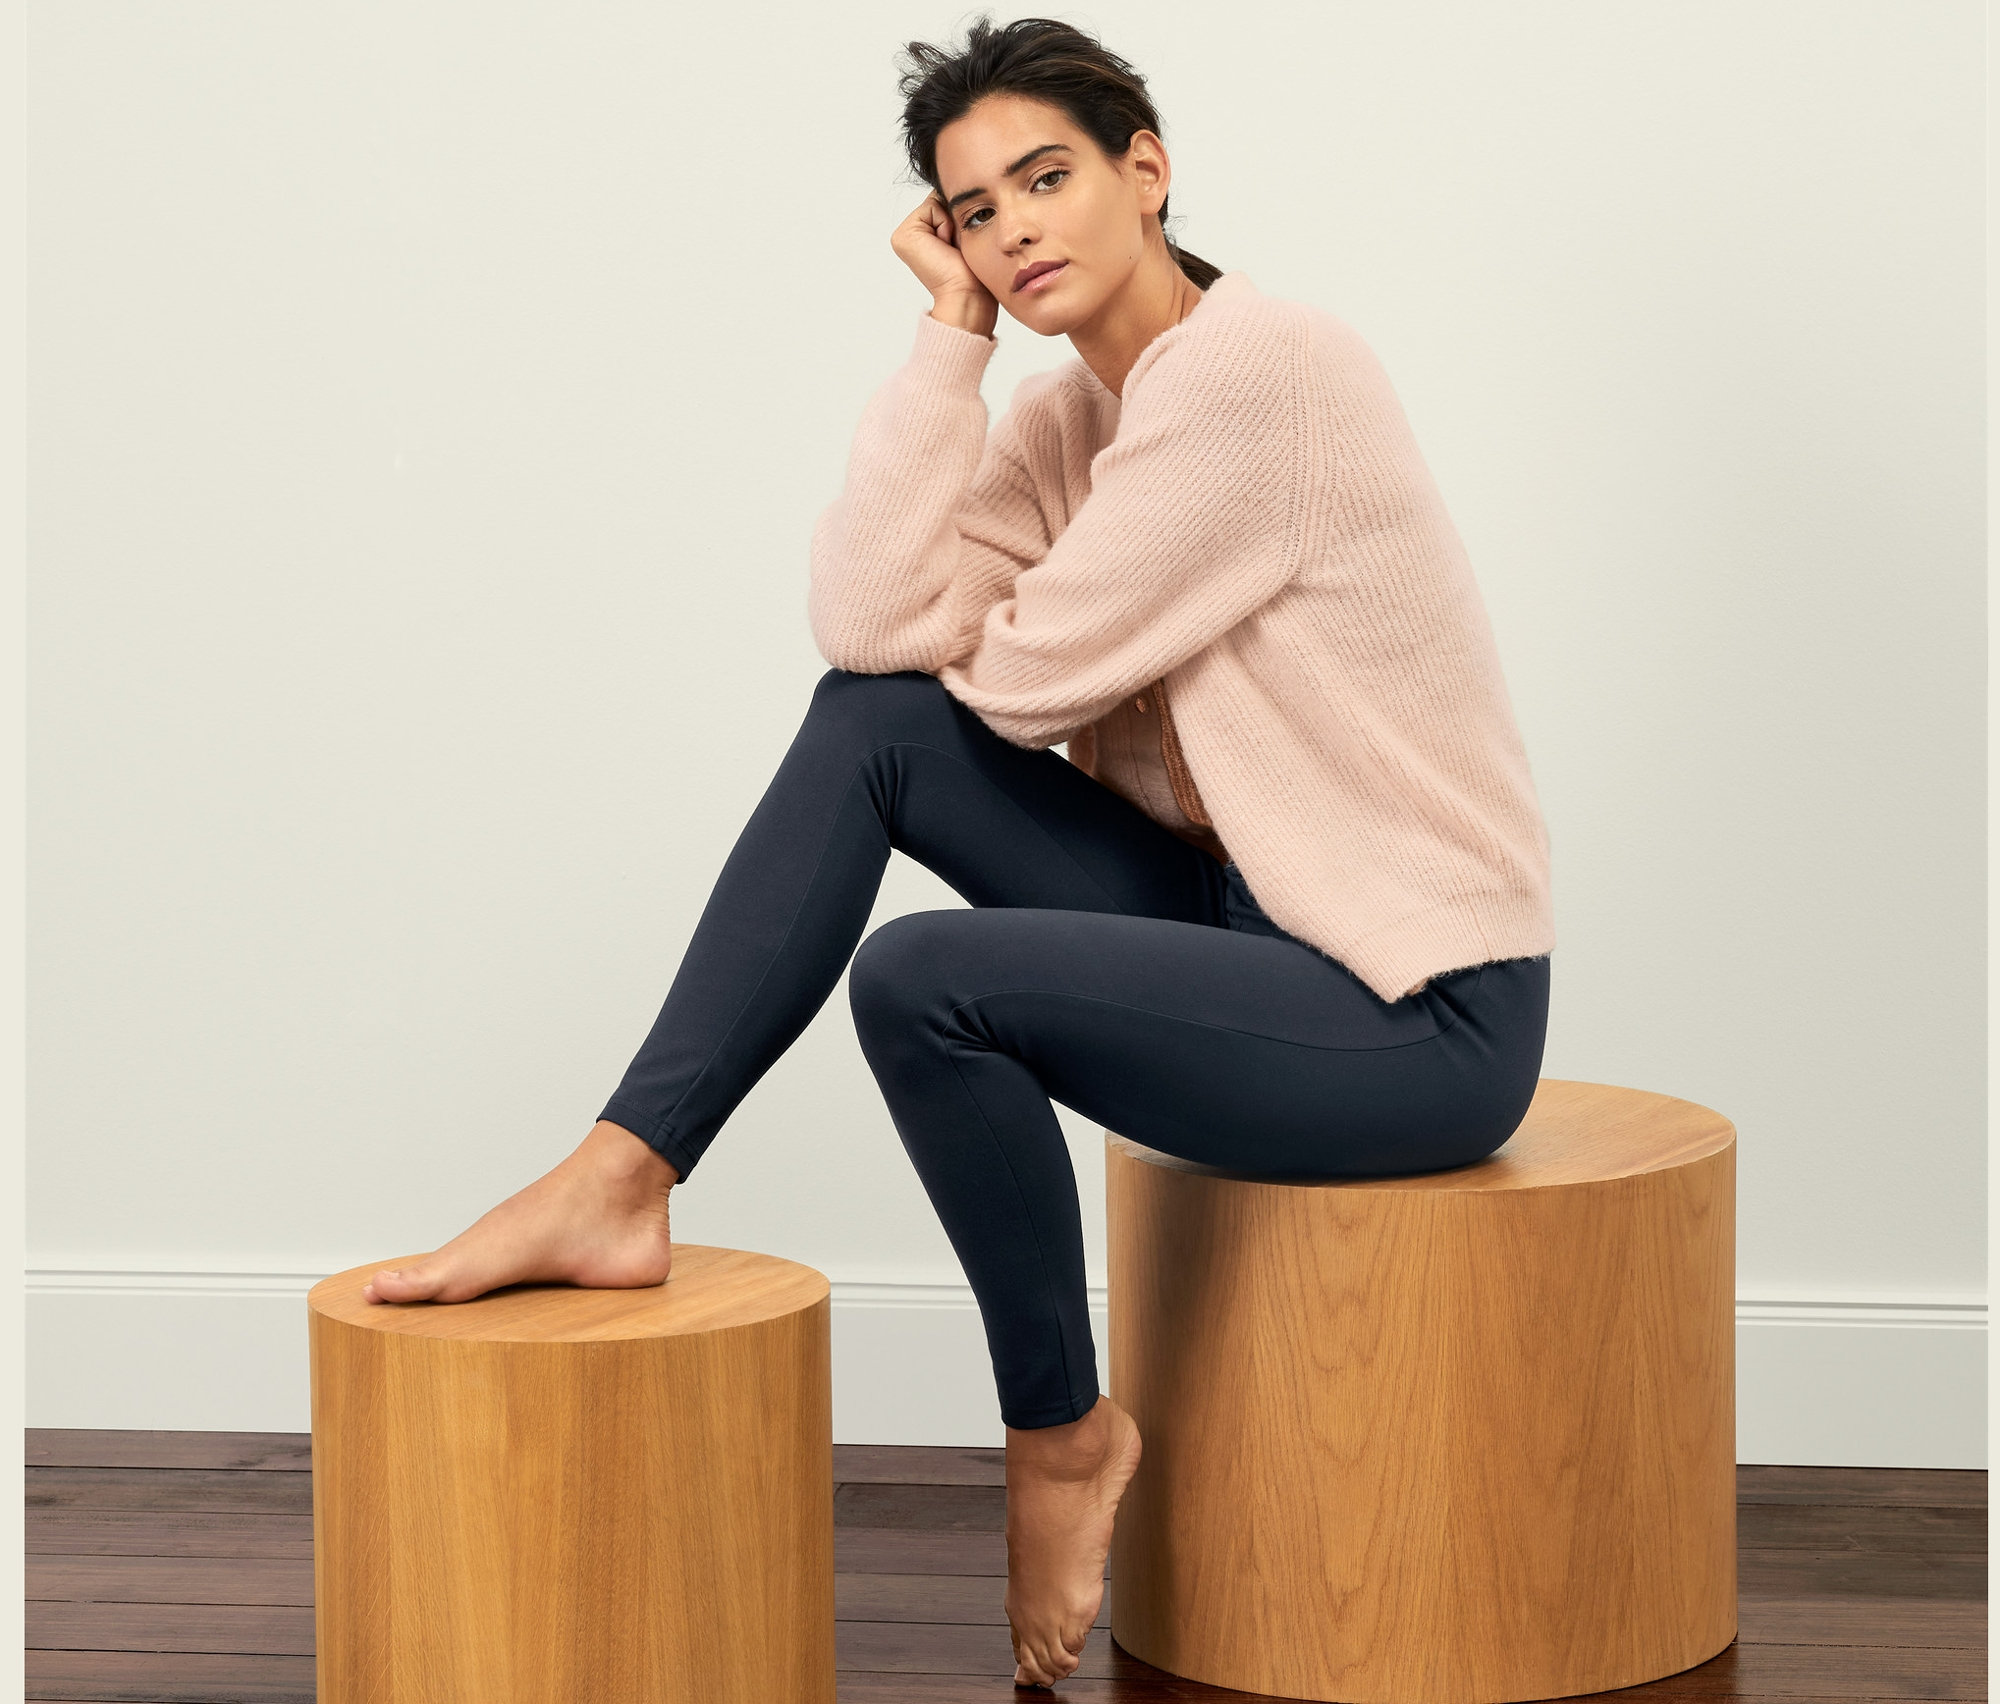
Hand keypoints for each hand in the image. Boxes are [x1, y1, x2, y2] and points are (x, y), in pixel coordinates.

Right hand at [892, 192, 997, 336]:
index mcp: (925, 234)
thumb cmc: (973, 272)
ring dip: (951, 221)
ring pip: (937, 202)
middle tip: (958, 246)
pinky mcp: (903, 235)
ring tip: (952, 247)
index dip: (961, 215)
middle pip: (941, 200)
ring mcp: (905, 234)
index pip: (947, 203)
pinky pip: (932, 207)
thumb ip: (956, 209)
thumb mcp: (966, 234)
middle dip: (955, 216)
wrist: (967, 294)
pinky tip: (944, 245)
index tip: (962, 243)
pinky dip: (944, 223)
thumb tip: (955, 186)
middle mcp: (913, 233)